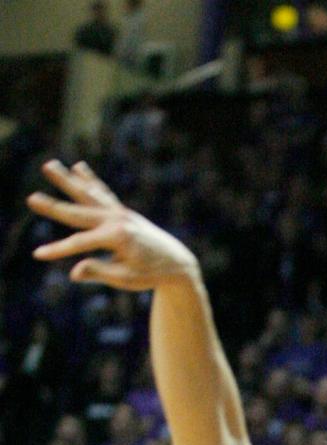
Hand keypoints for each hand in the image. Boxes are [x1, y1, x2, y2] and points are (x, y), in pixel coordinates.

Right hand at [28, 160, 199, 290]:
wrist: (178, 264)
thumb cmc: (152, 275)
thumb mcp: (127, 279)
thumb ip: (100, 272)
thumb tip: (74, 271)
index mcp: (118, 237)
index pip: (80, 244)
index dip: (58, 250)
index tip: (37, 254)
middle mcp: (118, 221)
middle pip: (79, 213)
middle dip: (53, 207)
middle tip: (31, 199)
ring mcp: (121, 214)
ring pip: (89, 195)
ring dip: (68, 181)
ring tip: (49, 165)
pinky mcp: (124, 213)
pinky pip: (103, 194)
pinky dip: (91, 181)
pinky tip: (79, 168)